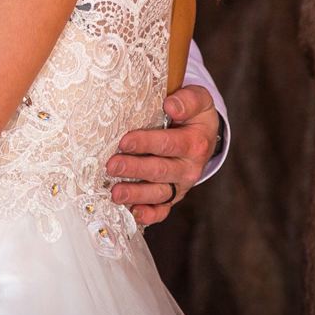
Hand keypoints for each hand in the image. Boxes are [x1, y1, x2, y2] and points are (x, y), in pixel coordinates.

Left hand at [106, 84, 219, 226]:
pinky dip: (149, 214)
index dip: (146, 143)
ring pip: (159, 193)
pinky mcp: (172, 195)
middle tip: (112, 166)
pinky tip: (134, 213)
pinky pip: (162, 209)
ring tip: (116, 193)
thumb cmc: (193, 114)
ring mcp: (179, 184)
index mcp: (195, 143)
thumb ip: (188, 99)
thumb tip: (171, 106)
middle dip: (135, 169)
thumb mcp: (198, 99)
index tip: (124, 141)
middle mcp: (189, 168)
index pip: (169, 144)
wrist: (202, 134)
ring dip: (136, 194)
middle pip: (160, 171)